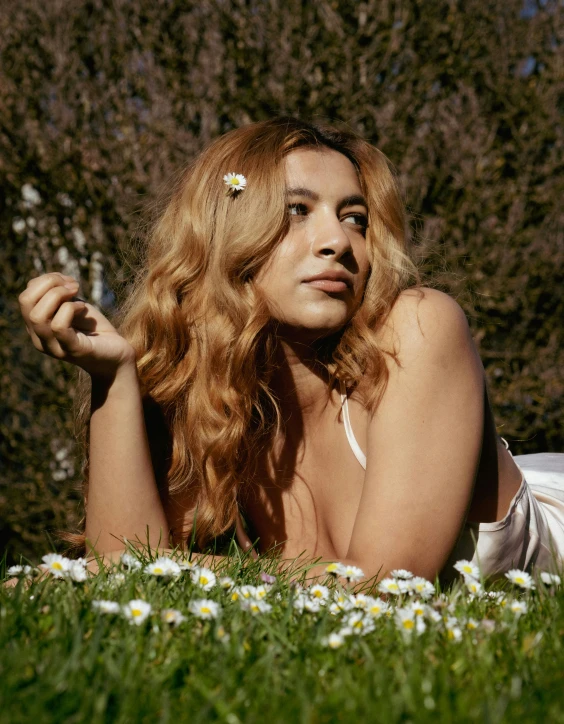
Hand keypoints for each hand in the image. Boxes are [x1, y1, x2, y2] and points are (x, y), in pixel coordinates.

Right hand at [19, 272, 135, 378]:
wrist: (118, 354)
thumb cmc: (94, 330)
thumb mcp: (73, 307)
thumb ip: (58, 295)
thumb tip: (50, 279)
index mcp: (36, 327)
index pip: (25, 297)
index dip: (45, 280)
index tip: (68, 280)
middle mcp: (39, 339)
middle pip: (25, 302)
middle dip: (49, 283)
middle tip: (73, 285)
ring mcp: (54, 347)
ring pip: (37, 316)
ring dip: (58, 295)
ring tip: (77, 293)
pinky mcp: (72, 351)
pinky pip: (58, 327)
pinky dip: (70, 309)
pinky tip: (82, 307)